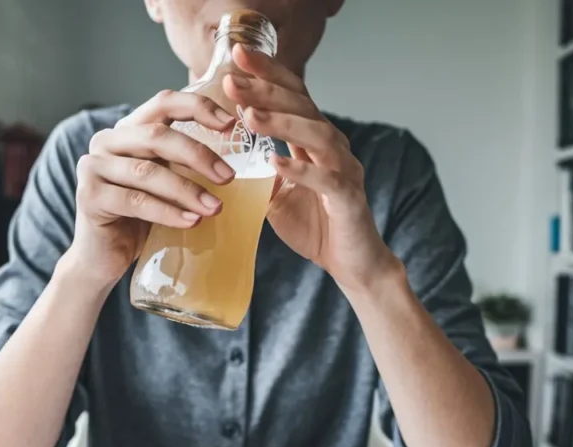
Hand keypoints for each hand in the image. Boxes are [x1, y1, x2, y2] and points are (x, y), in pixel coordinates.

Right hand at [71, 90, 236, 286]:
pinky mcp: (89, 196)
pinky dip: (167, 212)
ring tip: (215, 208)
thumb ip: (198, 172)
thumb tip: (267, 174)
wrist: (103, 258)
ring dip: (186, 190)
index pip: (163, 104)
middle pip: (157, 135)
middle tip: (228, 177)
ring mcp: (93, 167)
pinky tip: (191, 222)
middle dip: (198, 155)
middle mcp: (107, 141)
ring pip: (147, 171)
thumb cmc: (143, 221)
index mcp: (129, 130)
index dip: (197, 107)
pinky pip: (135, 201)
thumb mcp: (172, 188)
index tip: (230, 124)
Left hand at [223, 45, 402, 291]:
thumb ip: (257, 176)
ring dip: (281, 122)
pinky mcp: (348, 198)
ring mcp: (344, 170)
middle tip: (233, 78)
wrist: (352, 264)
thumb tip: (219, 165)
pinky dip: (299, 170)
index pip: (293, 96)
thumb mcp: (277, 197)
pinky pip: (325, 179)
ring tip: (249, 114)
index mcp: (315, 142)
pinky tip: (274, 162)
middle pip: (302, 106)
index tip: (238, 56)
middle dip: (266, 89)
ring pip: (316, 135)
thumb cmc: (317, 227)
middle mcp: (333, 148)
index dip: (268, 73)